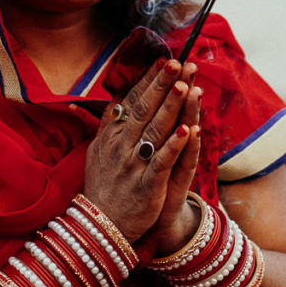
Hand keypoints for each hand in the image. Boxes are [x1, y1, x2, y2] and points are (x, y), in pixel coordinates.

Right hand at [82, 58, 199, 242]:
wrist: (102, 227)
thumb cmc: (104, 187)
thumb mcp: (97, 152)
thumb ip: (108, 125)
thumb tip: (116, 98)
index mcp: (111, 136)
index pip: (132, 101)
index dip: (148, 80)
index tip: (162, 59)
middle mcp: (121, 147)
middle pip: (144, 109)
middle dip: (161, 85)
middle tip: (177, 63)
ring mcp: (134, 166)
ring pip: (155, 131)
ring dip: (171, 107)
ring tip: (184, 86)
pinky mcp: (147, 185)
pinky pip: (163, 162)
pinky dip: (175, 146)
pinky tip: (188, 131)